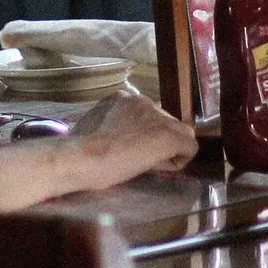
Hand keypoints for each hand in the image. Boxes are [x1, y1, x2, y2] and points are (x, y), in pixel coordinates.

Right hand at [62, 92, 197, 191]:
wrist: (83, 157)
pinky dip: (180, 160)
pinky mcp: (168, 137)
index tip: (128, 149)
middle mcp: (144, 101)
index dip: (141, 134)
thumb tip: (112, 137)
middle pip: (164, 122)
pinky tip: (163, 170)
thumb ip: (108, 125)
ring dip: (169, 149)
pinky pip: (189, 147)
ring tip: (151, 166)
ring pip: (180, 132)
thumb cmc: (78, 148)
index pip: (146, 114)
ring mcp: (158, 118)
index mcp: (123, 98)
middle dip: (156, 141)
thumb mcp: (92, 126)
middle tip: (138, 160)